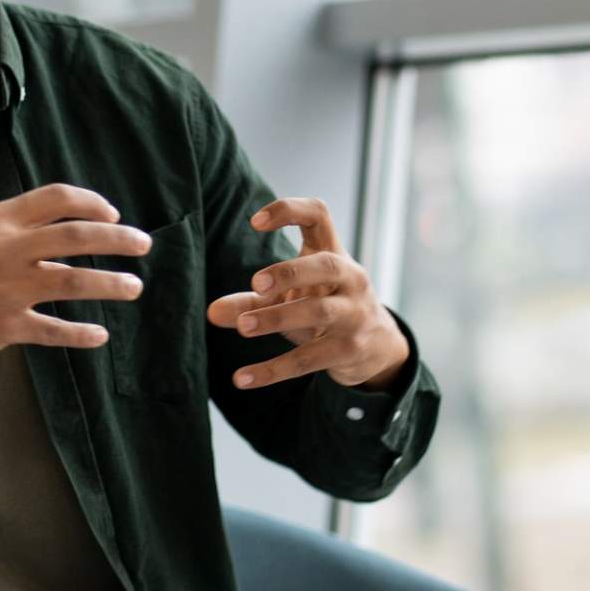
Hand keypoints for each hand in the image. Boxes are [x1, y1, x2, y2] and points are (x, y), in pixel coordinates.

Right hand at [0, 184, 149, 397]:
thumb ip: (15, 229)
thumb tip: (67, 227)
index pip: (57, 198)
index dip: (93, 204)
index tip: (113, 215)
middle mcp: (5, 249)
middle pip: (77, 236)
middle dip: (118, 239)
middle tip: (143, 244)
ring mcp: (6, 288)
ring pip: (75, 281)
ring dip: (112, 284)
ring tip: (134, 287)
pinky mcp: (4, 326)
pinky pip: (55, 330)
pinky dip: (82, 334)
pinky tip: (99, 335)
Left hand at [207, 197, 410, 391]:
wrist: (378, 346)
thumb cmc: (325, 307)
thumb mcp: (291, 298)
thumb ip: (251, 301)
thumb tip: (212, 313)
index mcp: (333, 254)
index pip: (319, 215)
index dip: (290, 211)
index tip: (254, 222)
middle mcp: (350, 279)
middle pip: (326, 265)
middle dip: (290, 272)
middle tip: (255, 284)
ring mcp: (353, 314)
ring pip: (319, 312)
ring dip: (278, 318)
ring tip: (243, 327)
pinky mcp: (348, 349)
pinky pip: (308, 359)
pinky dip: (273, 370)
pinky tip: (243, 378)